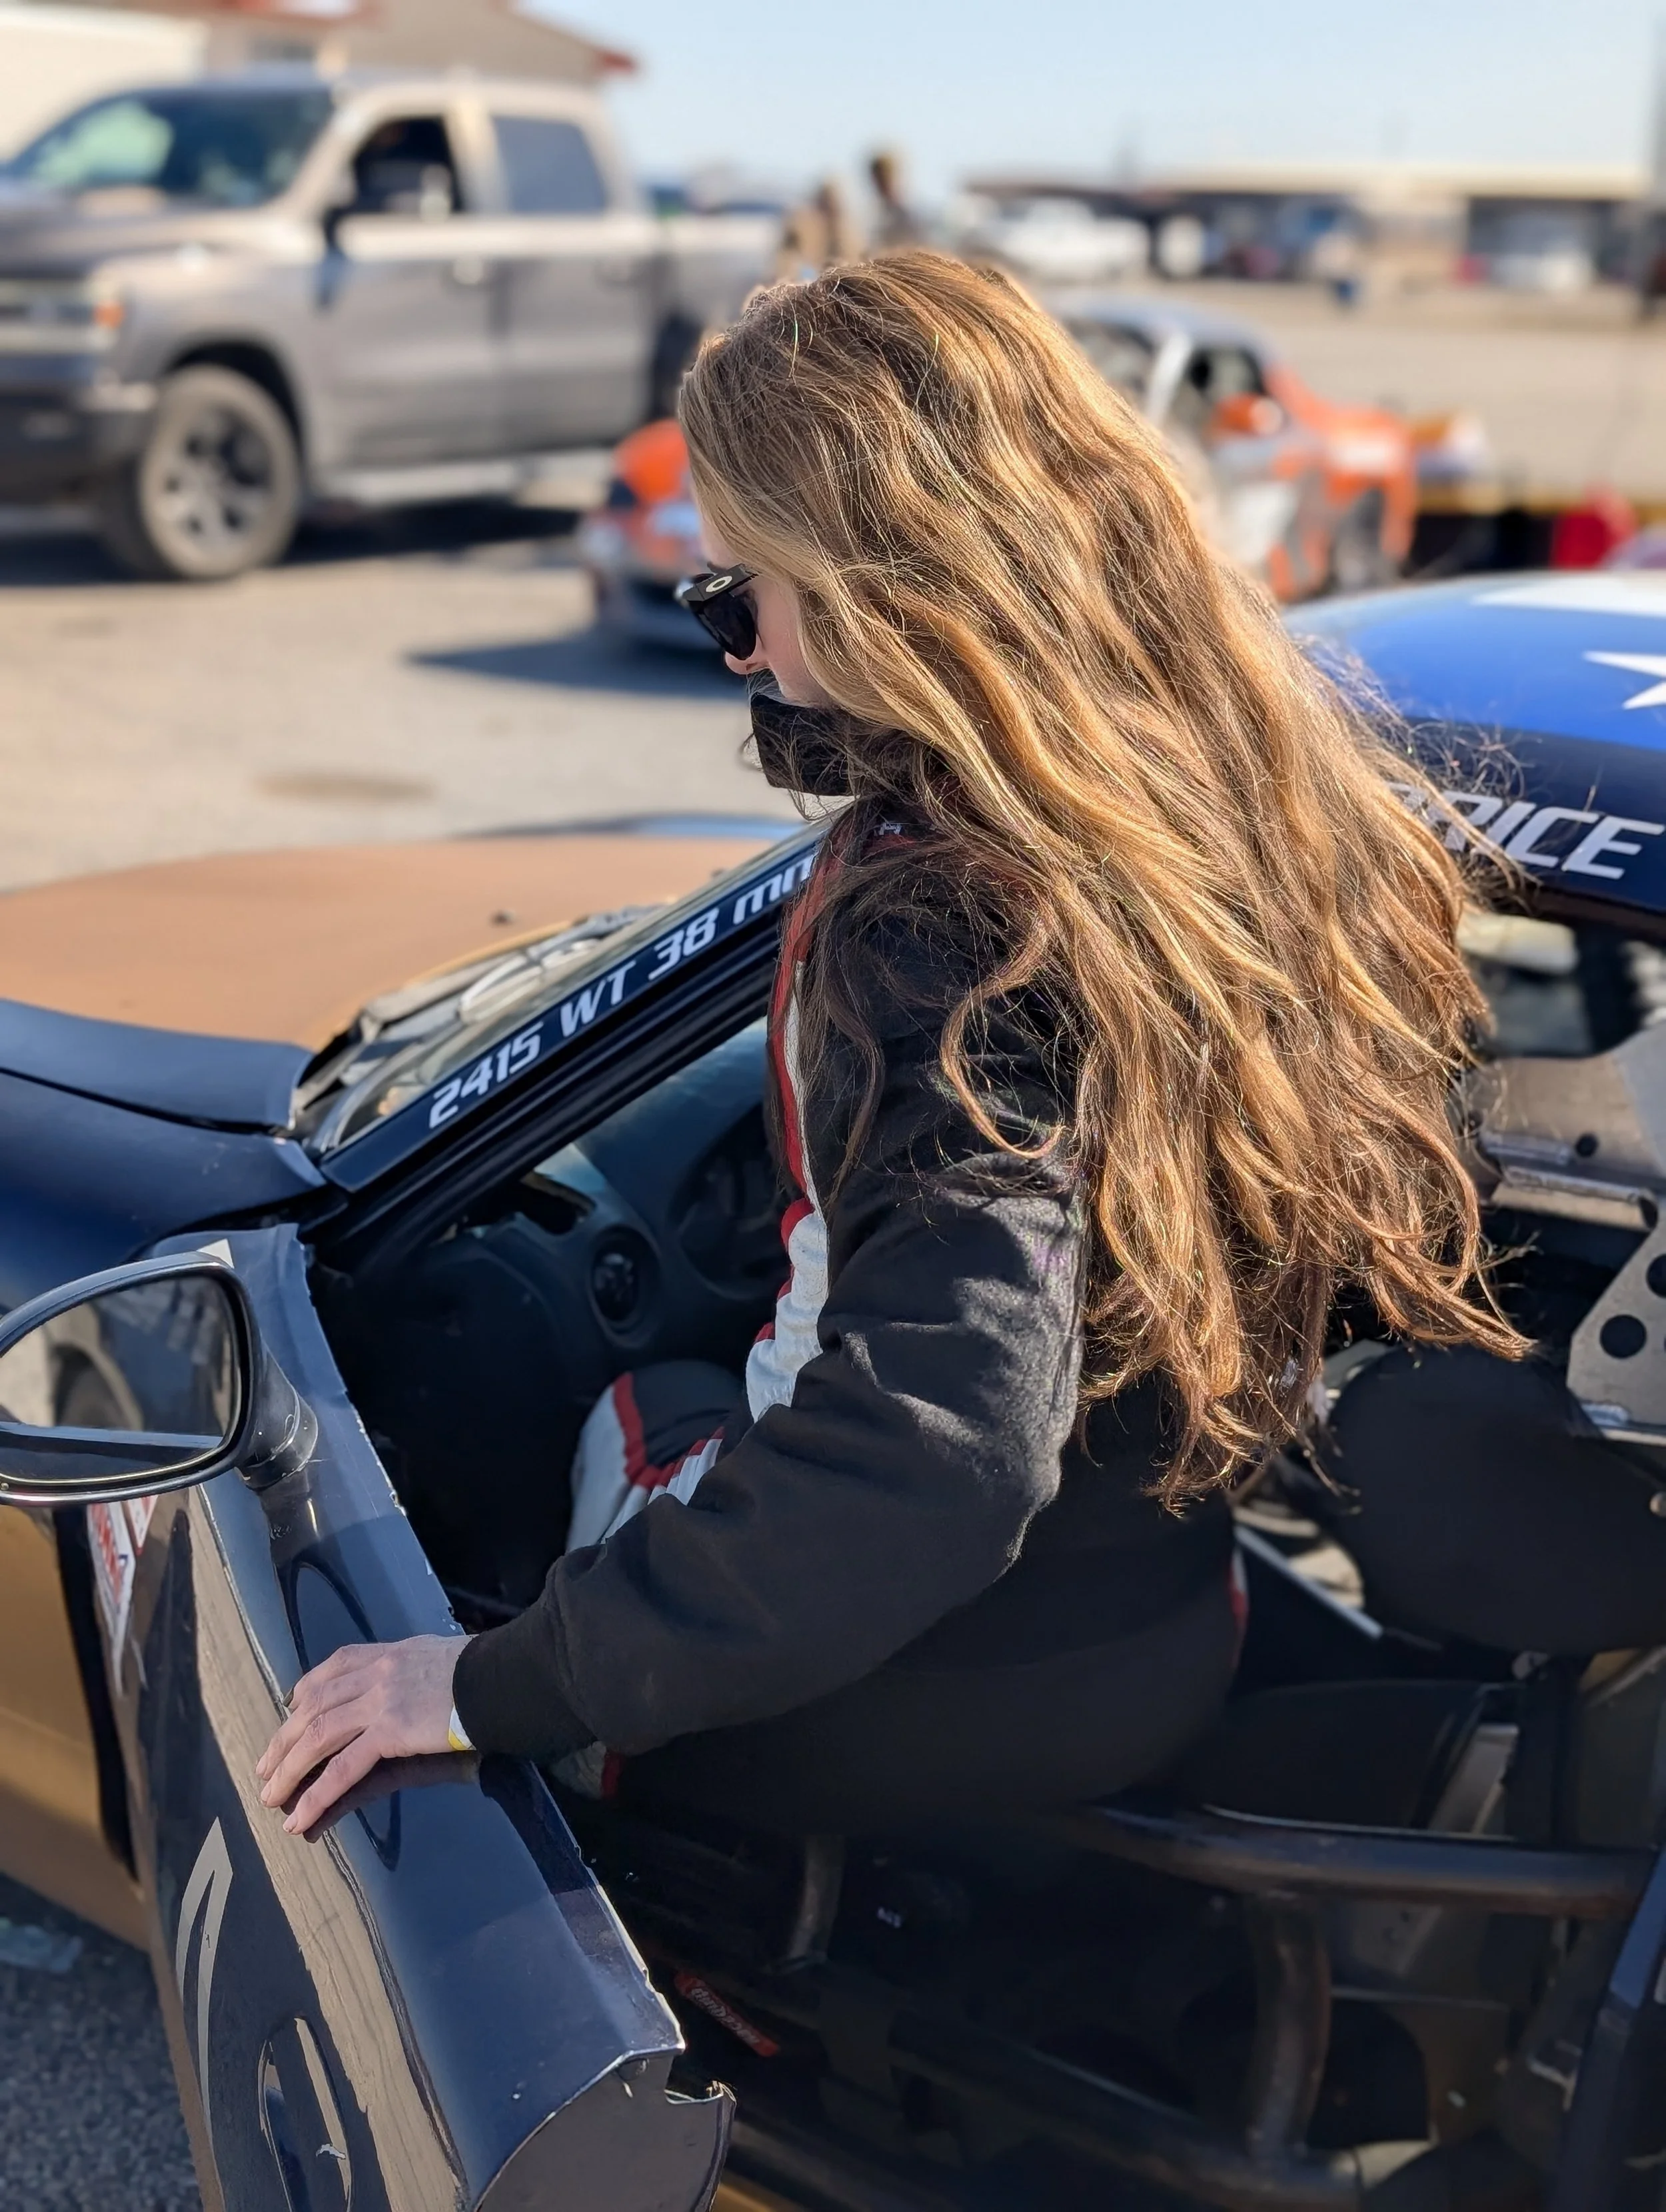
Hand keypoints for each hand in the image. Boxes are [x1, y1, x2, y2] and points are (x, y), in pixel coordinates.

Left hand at [256, 1634, 468, 1833]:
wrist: (499, 1678)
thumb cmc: (479, 1669)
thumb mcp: (433, 1656)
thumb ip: (407, 1670)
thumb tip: (401, 1683)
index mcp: (385, 1654)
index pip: (330, 1670)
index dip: (303, 1694)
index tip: (289, 1712)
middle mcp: (374, 1674)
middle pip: (313, 1706)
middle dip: (283, 1740)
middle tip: (265, 1768)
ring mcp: (379, 1702)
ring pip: (317, 1736)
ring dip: (289, 1770)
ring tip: (272, 1798)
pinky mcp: (389, 1732)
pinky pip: (343, 1768)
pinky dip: (317, 1794)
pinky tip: (302, 1816)